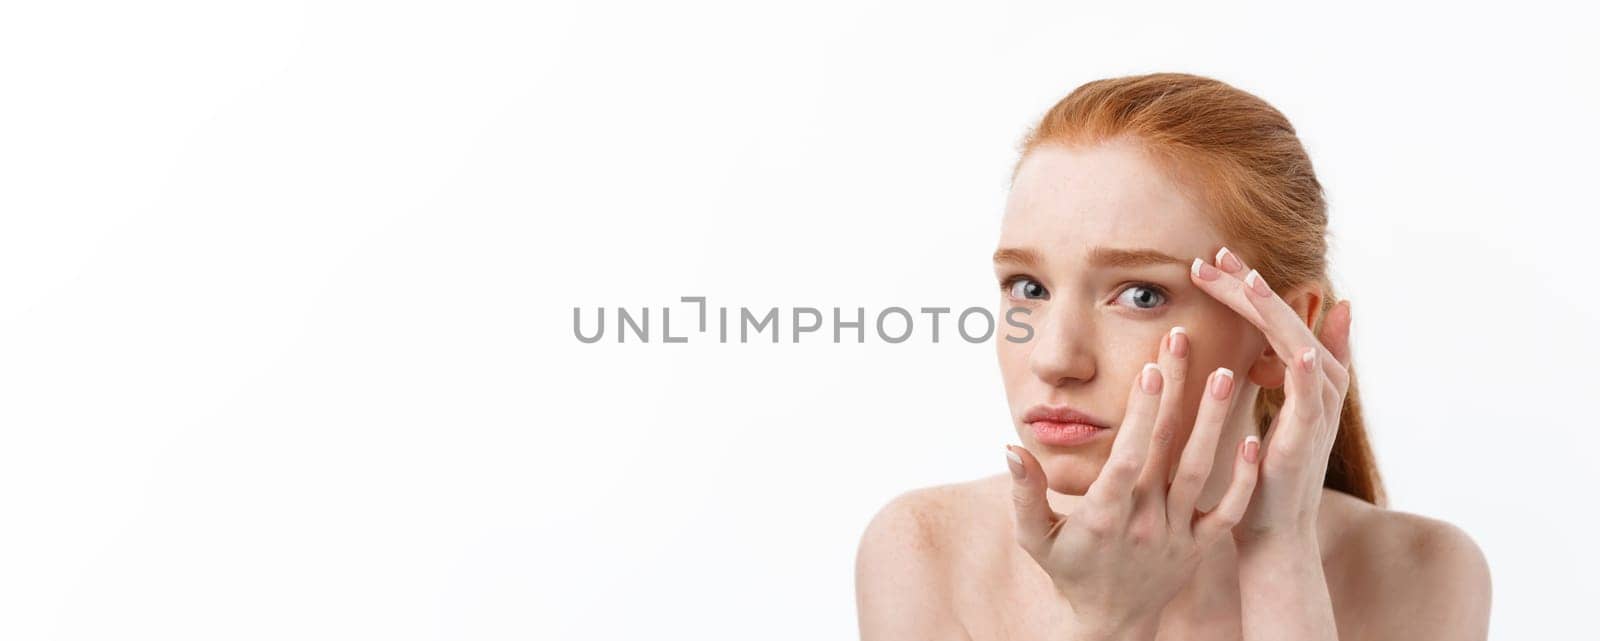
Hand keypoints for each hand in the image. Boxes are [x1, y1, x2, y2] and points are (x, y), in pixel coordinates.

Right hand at [1005, 326, 1260, 637]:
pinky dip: (1243, 478)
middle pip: (1167, 450)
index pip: (1127, 458)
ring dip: (1215, 422)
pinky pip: (1227, 511)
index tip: (1151, 371)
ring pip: (1202, 472)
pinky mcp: (1201, 546)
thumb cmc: (1067, 570)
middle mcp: (1145, 523)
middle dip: (1176, 393)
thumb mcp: (1034, 538)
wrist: (1109, 624)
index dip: (1141, 415)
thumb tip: (1011, 447)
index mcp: (1103, 517)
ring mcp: (1176, 535)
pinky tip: (1254, 437)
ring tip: (1226, 373)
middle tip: (1183, 341)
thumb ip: (1023, 493)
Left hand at [1189, 247, 1353, 550]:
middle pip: (1285, 321)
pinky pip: (1312, 401)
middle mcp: (1318, 385)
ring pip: (1299, 347)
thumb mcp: (1273, 411)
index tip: (1211, 258)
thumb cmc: (1264, 472)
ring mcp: (1316, 410)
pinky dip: (1309, 373)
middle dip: (1250, 288)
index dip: (1246, 287)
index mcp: (1304, 375)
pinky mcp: (1308, 439)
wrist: (1272, 530)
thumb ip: (1283, 368)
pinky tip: (1299, 350)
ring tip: (1250, 281)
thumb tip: (1309, 325)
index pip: (1273, 317)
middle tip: (1215, 254)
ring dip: (1274, 314)